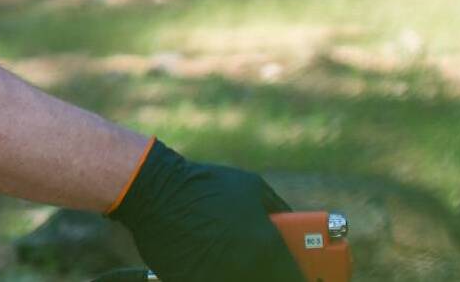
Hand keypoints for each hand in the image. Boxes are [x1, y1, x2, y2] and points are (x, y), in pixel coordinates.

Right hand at [106, 139, 303, 281]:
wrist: (155, 192)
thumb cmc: (206, 186)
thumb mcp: (253, 187)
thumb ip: (281, 210)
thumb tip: (297, 228)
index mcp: (266, 246)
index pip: (296, 280)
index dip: (301, 278)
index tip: (303, 275)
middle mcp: (245, 269)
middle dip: (273, 276)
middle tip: (270, 268)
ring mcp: (217, 279)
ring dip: (245, 275)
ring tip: (236, 258)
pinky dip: (218, 274)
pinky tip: (212, 259)